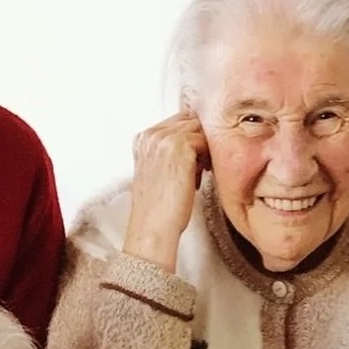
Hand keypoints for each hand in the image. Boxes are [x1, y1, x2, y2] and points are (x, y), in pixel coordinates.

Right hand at [122, 113, 208, 272]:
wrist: (153, 226)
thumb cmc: (158, 206)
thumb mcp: (156, 171)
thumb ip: (167, 152)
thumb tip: (194, 144)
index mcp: (142, 139)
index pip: (176, 122)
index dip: (189, 139)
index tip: (192, 162)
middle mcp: (150, 135)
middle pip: (189, 122)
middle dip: (197, 143)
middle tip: (198, 169)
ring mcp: (164, 138)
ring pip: (198, 131)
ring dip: (203, 151)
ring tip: (196, 175)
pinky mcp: (179, 146)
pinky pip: (205, 141)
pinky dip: (206, 160)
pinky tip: (197, 179)